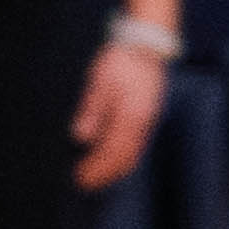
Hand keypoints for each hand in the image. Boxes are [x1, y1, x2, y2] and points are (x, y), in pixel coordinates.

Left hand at [72, 33, 167, 191]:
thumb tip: (81, 137)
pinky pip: (137, 145)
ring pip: (133, 154)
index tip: (80, 178)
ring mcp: (148, 120)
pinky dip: (124, 158)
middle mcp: (143, 122)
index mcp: (131, 114)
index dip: (96, 167)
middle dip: (104, 173)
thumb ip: (92, 109)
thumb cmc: (121, 60)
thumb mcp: (100, 80)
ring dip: (115, 169)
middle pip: (124, 157)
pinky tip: (113, 160)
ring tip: (96, 178)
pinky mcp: (148, 117)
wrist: (146, 45)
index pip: (112, 150)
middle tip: (84, 184)